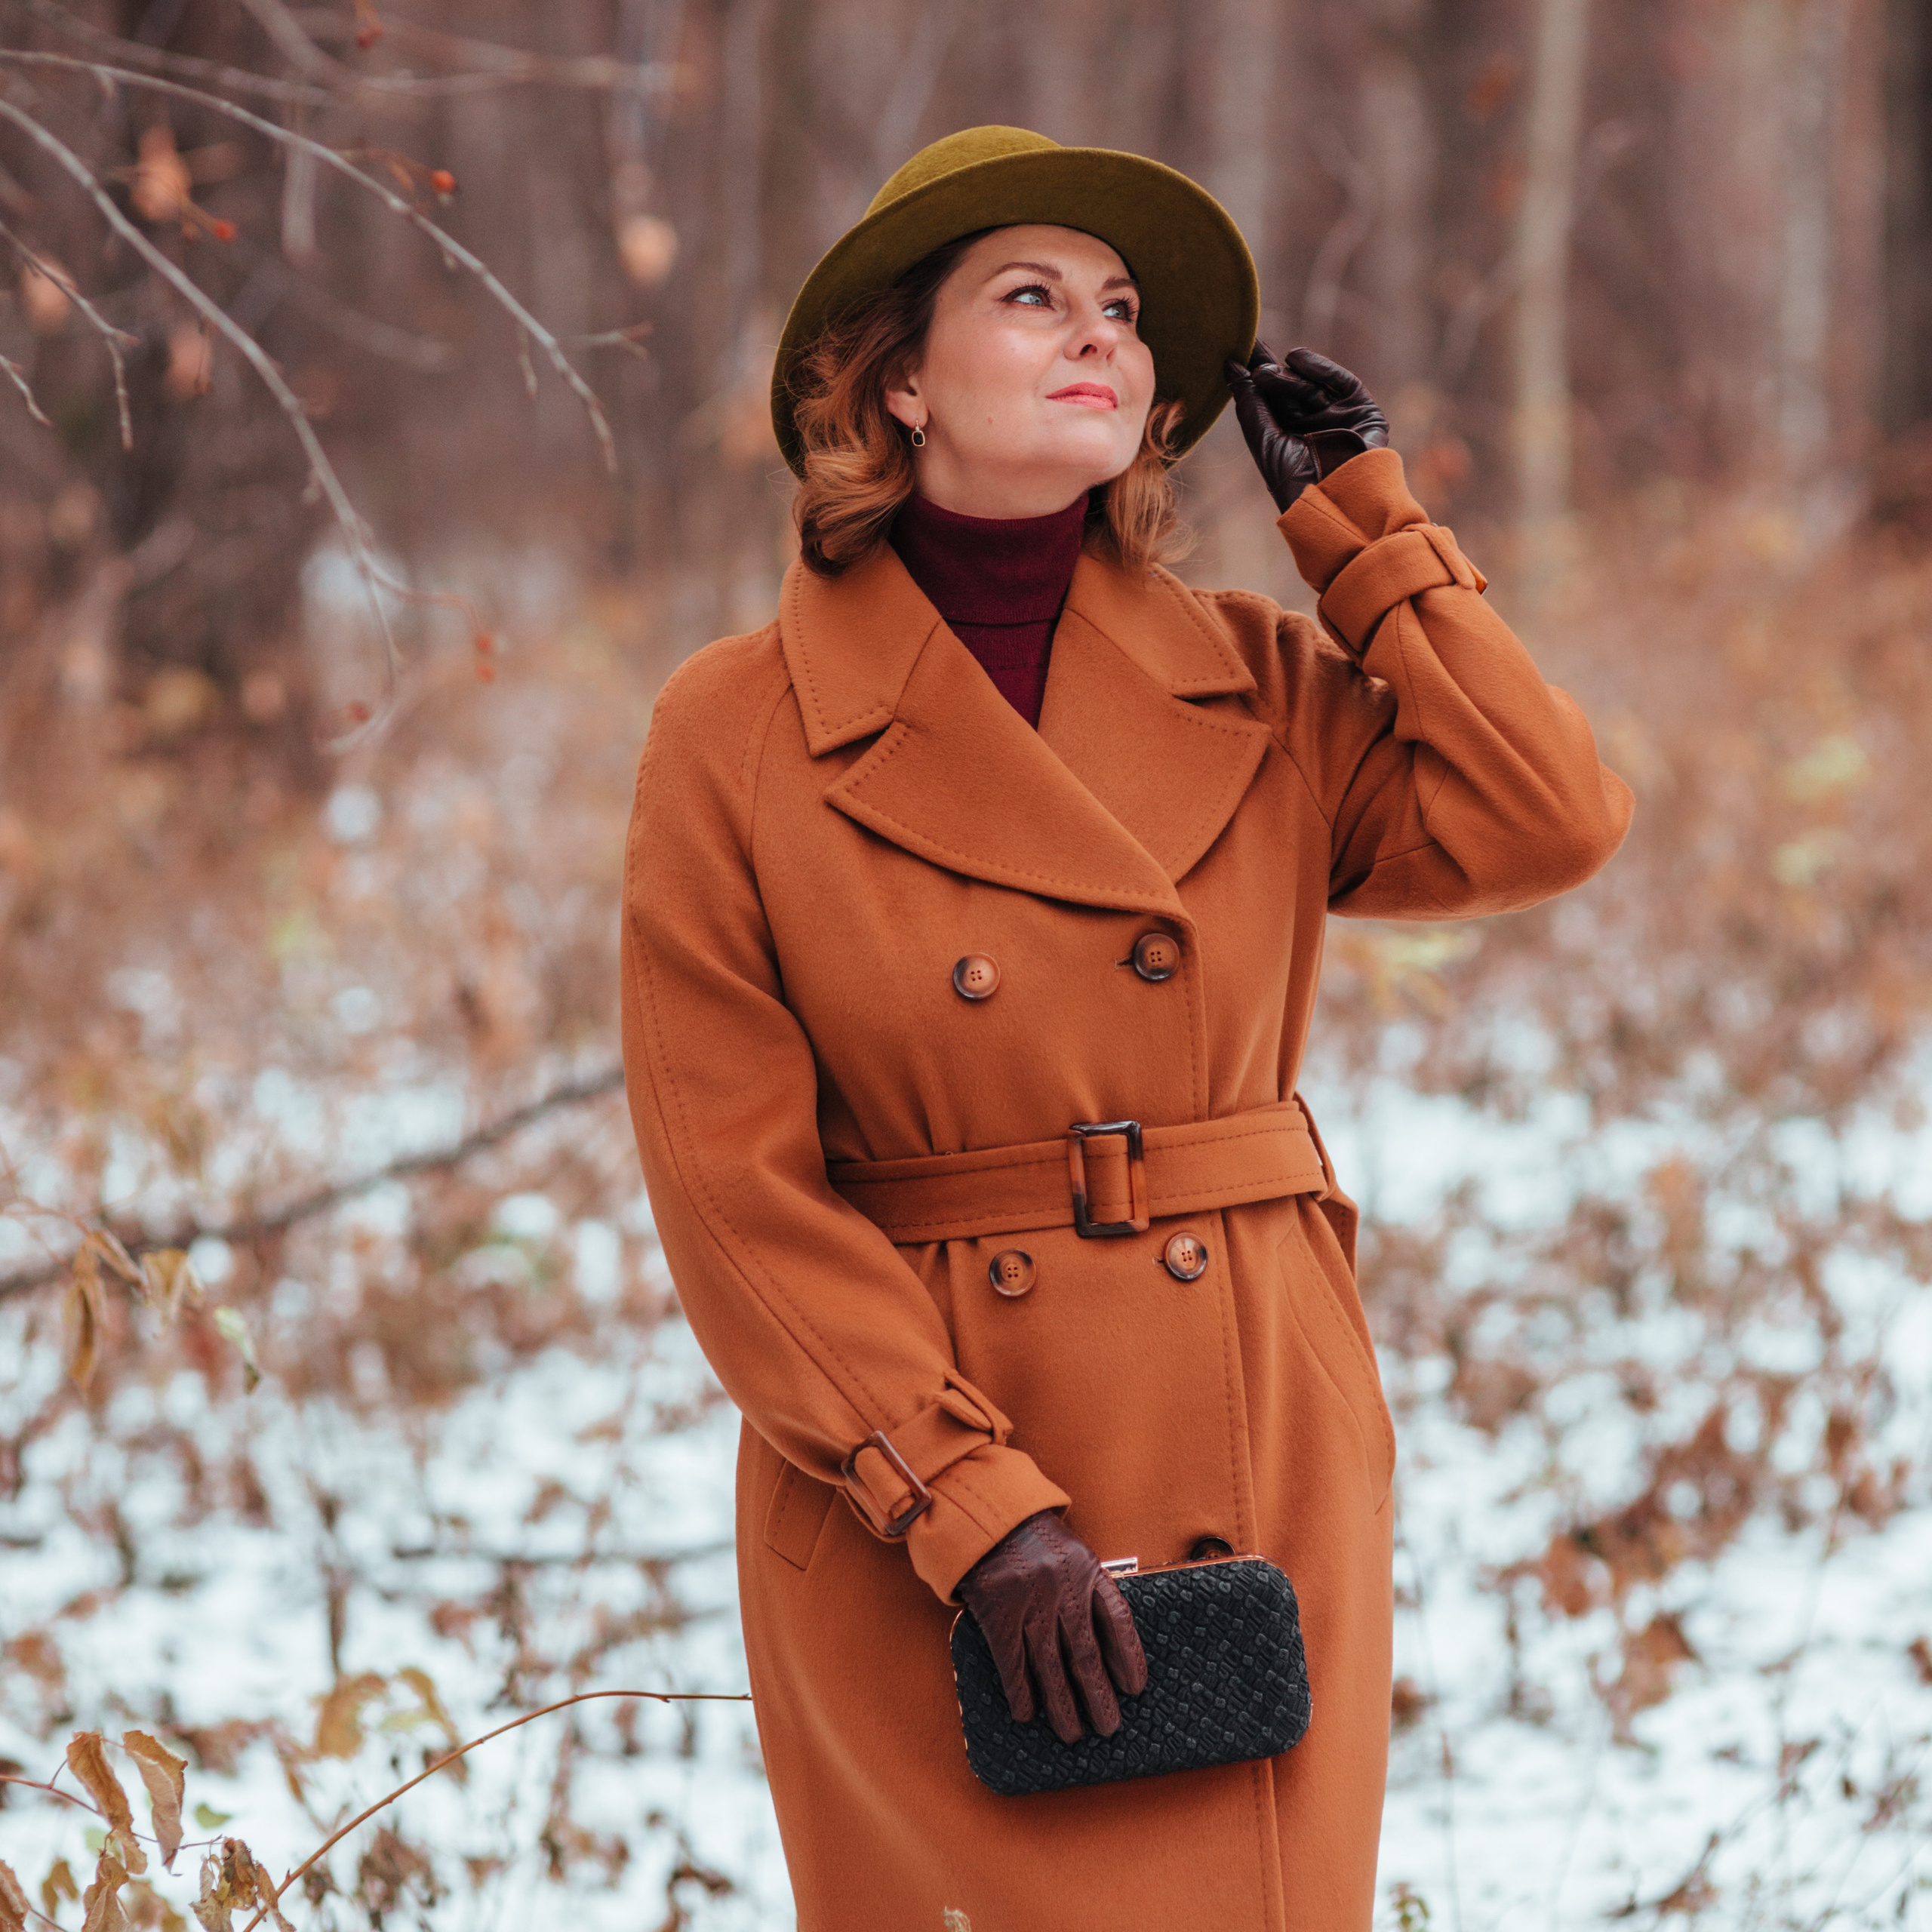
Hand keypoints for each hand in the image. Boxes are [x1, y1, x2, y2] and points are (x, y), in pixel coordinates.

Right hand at [956, 1510, 1147, 1744]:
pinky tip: (1027, 1714)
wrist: (986, 1517)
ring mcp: (1030, 1602)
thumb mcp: (1072, 1552)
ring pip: (1050, 1667)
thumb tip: (1108, 1646)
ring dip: (1062, 1705)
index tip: (1135, 1688)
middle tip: (1109, 1727)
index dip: (1129, 1658)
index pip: (1118, 1620)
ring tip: (1073, 1733)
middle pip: (1085, 1654)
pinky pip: (1013, 1663)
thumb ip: (1088, 1589)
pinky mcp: (998, 1614)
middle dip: (1099, 1696)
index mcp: (1087, 1569)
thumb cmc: (1033, 1539)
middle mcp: (1062, 1588)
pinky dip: (1021, 1691)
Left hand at [1224, 342, 1389, 512]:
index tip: (1237, 352)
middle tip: (1250, 352)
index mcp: (1288, 436)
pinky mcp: (1362, 412)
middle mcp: (1313, 426)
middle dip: (1268, 370)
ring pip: (1310, 386)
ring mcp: (1338, 417)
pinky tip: (1297, 358)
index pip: (1270, 400)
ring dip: (1287, 375)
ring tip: (1265, 370)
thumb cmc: (1293, 481)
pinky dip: (1321, 368)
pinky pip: (1342, 382)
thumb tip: (1230, 367)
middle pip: (1289, 390)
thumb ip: (1250, 403)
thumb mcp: (1264, 439)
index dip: (1254, 377)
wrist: (1334, 500)